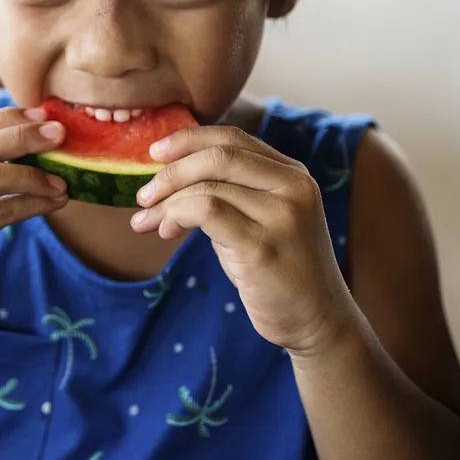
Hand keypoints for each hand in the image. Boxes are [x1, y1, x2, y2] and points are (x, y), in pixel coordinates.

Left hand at [131, 126, 353, 353]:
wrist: (316, 320)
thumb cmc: (278, 270)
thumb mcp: (260, 220)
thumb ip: (230, 192)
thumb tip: (169, 176)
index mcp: (292, 174)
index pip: (234, 138)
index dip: (188, 140)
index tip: (155, 152)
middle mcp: (293, 187)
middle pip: (219, 156)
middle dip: (171, 173)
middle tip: (143, 195)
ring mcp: (282, 216)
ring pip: (207, 187)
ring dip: (166, 203)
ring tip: (147, 222)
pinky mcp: (263, 247)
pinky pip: (207, 212)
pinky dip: (176, 216)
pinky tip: (166, 232)